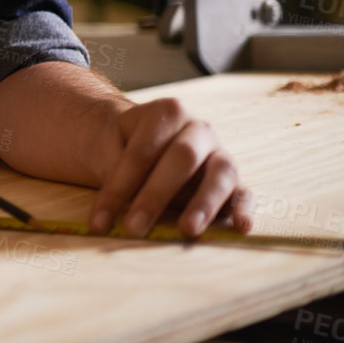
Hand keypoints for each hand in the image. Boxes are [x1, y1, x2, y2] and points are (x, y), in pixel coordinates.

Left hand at [85, 98, 251, 237]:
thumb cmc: (121, 147)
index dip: (119, 185)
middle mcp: (199, 130)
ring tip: (187, 229)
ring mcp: (220, 154)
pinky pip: (244, 193)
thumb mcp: (110, 150)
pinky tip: (241, 227)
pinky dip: (244, 210)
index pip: (142, 150)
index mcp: (167, 112)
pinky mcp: (234, 182)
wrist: (138, 143)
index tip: (98, 220)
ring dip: (203, 203)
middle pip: (182, 157)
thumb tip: (115, 209)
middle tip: (133, 229)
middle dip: (155, 195)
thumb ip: (116, 171)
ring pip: (219, 174)